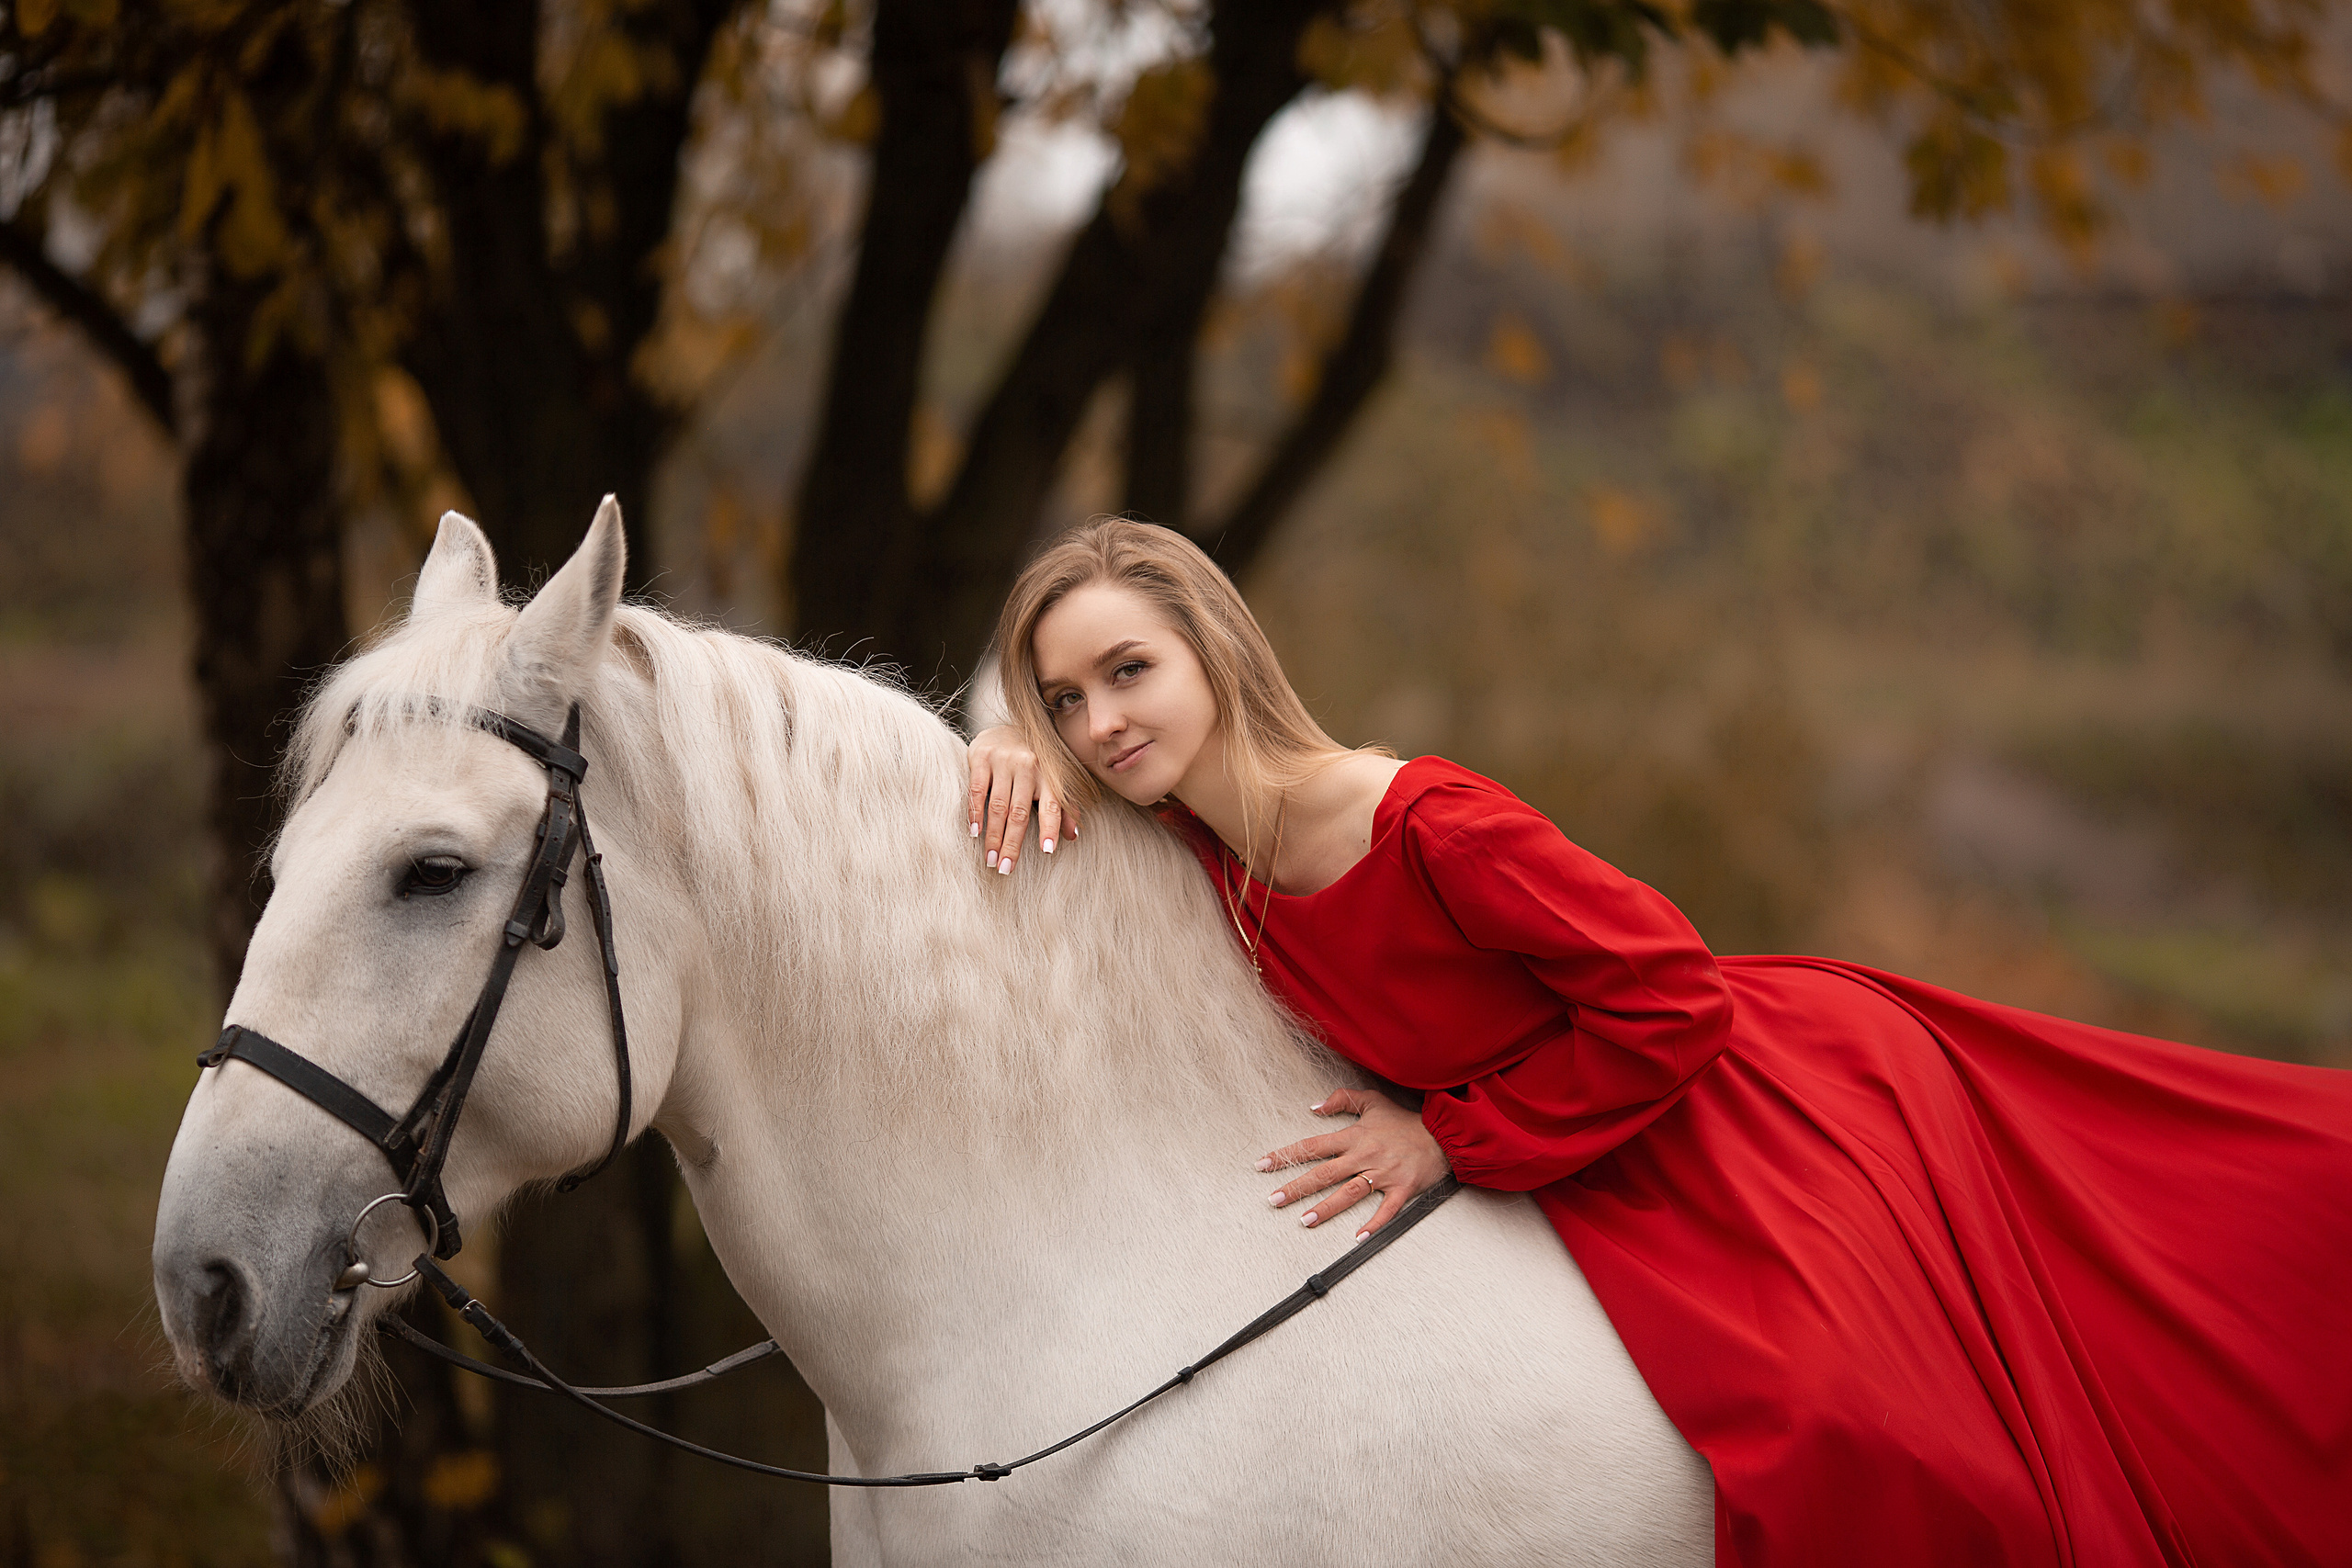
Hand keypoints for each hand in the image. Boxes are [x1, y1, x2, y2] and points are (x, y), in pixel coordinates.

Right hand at [967, 725, 1078, 875]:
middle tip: (1006, 868)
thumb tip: (1072, 837)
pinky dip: (975, 812)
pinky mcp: (981, 756)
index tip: (1046, 852)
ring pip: (998, 805)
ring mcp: (1004, 759)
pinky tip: (975, 832)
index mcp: (1049, 774)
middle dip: (1012, 844)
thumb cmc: (1034, 762)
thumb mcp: (1052, 779)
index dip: (1050, 828)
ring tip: (990, 859)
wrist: (1006, 728)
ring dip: (993, 836)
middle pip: (1020, 812)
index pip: (1053, 805)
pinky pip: (977, 789)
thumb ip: (1064, 807)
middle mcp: (1029, 765)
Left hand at [1258, 1086, 1452, 1240]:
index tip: (1262, 1165)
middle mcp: (1364, 1155)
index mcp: (1355, 1136)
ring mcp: (1383, 1174)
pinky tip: (1358, 1237)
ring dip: (1327, 1208)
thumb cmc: (1405, 1121)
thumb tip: (1314, 1106)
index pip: (1312, 1146)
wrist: (1442, 1133)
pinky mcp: (1402, 1189)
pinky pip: (1386, 1209)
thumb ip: (1342, 1099)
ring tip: (1304, 1220)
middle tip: (1274, 1199)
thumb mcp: (1373, 1101)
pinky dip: (1373, 1223)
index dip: (1286, 1155)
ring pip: (1350, 1192)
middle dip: (1297, 1187)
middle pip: (1325, 1173)